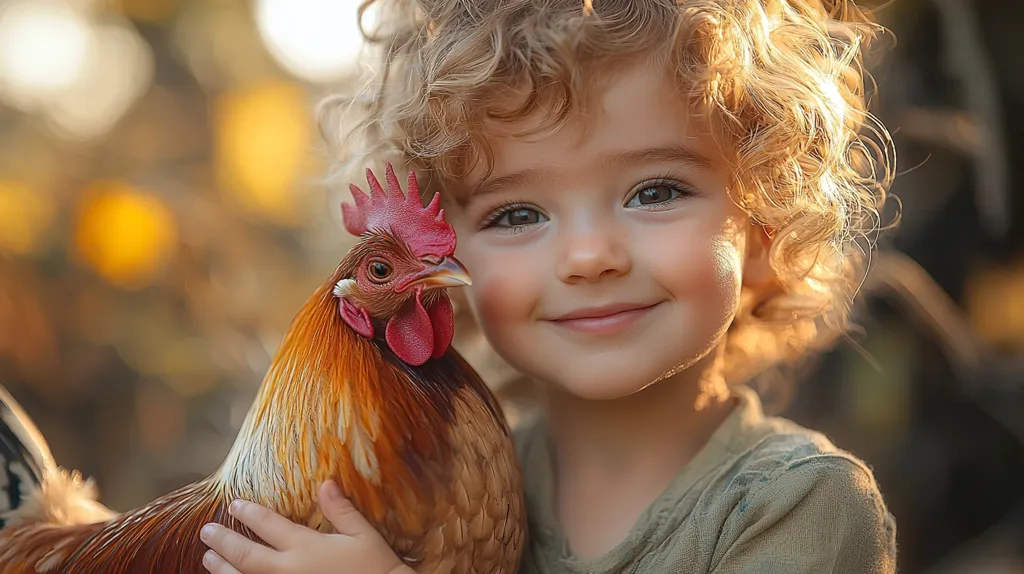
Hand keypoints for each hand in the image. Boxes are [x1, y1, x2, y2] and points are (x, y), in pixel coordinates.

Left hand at [199, 480, 413, 573]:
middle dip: (224, 541)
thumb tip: (325, 482)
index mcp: (306, 547)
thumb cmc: (375, 567)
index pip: (268, 525)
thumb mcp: (363, 535)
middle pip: (246, 555)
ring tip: (208, 558)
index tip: (234, 504)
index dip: (249, 513)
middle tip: (206, 532)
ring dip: (223, 568)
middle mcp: (289, 569)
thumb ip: (341, 510)